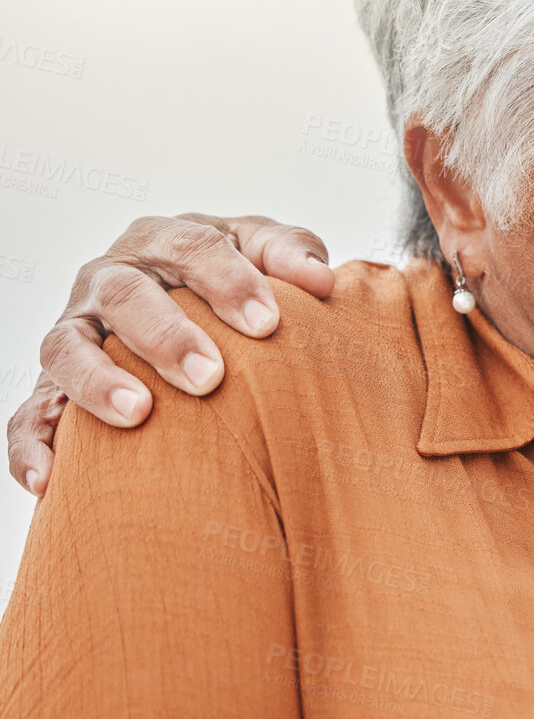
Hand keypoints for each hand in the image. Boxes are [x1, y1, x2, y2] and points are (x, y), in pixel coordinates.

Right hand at [6, 214, 335, 495]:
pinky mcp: (52, 382)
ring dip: (96, 380)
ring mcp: (77, 329)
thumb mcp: (264, 253)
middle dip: (165, 334)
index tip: (269, 323)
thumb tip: (320, 280)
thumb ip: (291, 254)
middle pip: (125, 296)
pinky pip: (29, 412)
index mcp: (165, 240)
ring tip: (138, 412)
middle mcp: (110, 278)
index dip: (229, 282)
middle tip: (210, 375)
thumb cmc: (235, 279)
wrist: (194, 310)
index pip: (193, 249)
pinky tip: (50, 478)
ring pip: (66, 347)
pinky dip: (32, 442)